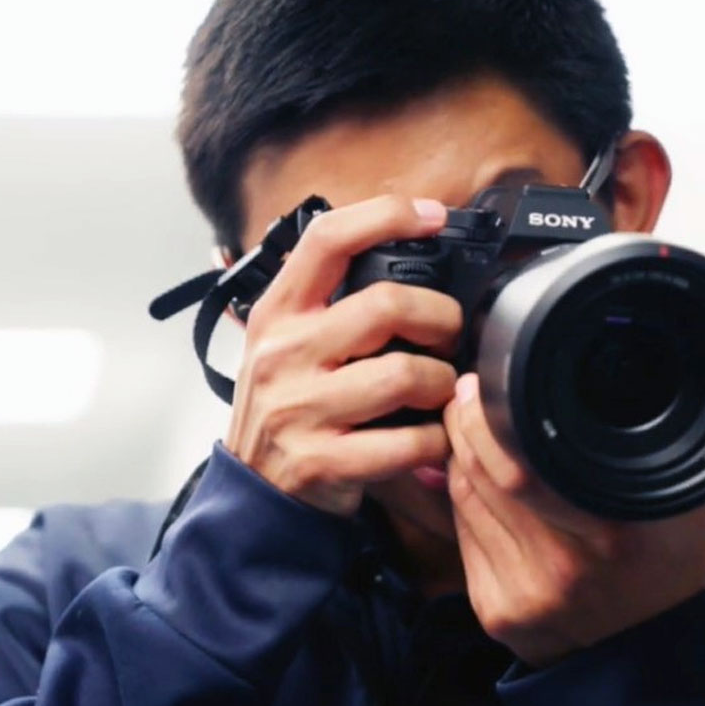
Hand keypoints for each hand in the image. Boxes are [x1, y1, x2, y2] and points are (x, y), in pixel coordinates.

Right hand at [225, 195, 462, 515]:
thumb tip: (401, 254)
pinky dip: (435, 440)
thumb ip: (329, 303)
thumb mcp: (286, 344)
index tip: (431, 216)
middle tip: (449, 334)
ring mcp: (300, 409)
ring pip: (405, 375)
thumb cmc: (287, 407)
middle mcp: (283, 354)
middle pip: (386, 306)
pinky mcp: (322, 460)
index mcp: (277, 314)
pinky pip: (407, 441)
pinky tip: (430, 437)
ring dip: (442, 384)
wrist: (255, 490)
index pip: (327, 240)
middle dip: (440, 318)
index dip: (385, 216)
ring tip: (440, 390)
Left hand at [443, 373, 704, 665]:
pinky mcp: (492, 610)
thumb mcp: (682, 499)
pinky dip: (464, 502)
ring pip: (461, 498)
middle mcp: (560, 567)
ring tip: (476, 437)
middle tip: (471, 399)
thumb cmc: (663, 567)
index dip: (486, 417)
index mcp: (610, 533)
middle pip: (479, 474)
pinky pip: (460, 533)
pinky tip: (482, 488)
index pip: (514, 463)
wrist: (645, 656)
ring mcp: (520, 593)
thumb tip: (620, 380)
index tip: (483, 386)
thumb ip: (653, 441)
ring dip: (459, 460)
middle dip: (465, 427)